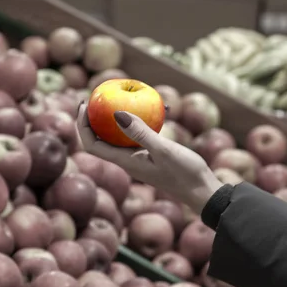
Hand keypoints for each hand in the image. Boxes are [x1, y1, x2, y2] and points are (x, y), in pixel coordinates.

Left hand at [76, 103, 222, 214]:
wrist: (203, 191)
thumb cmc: (184, 173)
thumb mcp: (164, 150)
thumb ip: (141, 132)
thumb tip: (115, 113)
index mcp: (125, 162)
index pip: (92, 145)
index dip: (83, 126)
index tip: (84, 105)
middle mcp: (128, 160)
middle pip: (101, 138)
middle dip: (96, 117)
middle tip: (98, 95)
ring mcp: (140, 158)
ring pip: (122, 135)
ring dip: (122, 116)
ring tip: (126, 96)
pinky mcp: (153, 155)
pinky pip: (142, 134)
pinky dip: (147, 120)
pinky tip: (162, 107)